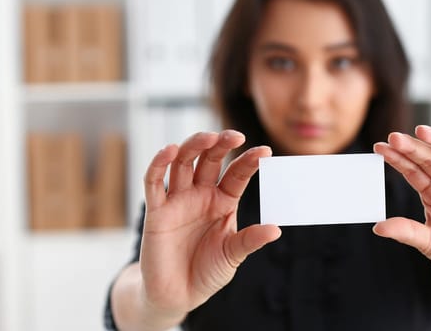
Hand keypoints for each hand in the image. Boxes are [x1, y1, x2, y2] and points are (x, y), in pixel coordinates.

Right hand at [139, 130, 280, 318]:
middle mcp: (201, 195)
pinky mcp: (156, 211)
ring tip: (207, 137)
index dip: (249, 161)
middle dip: (220, 144)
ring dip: (193, 146)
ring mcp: (178, 200)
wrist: (178, 295)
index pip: (237, 174)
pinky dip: (159, 164)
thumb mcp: (232, 255)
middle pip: (209, 160)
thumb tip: (276, 229)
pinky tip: (169, 151)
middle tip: (234, 135)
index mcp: (223, 201)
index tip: (265, 152)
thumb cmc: (207, 272)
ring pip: (182, 162)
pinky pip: (154, 182)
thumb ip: (250, 241)